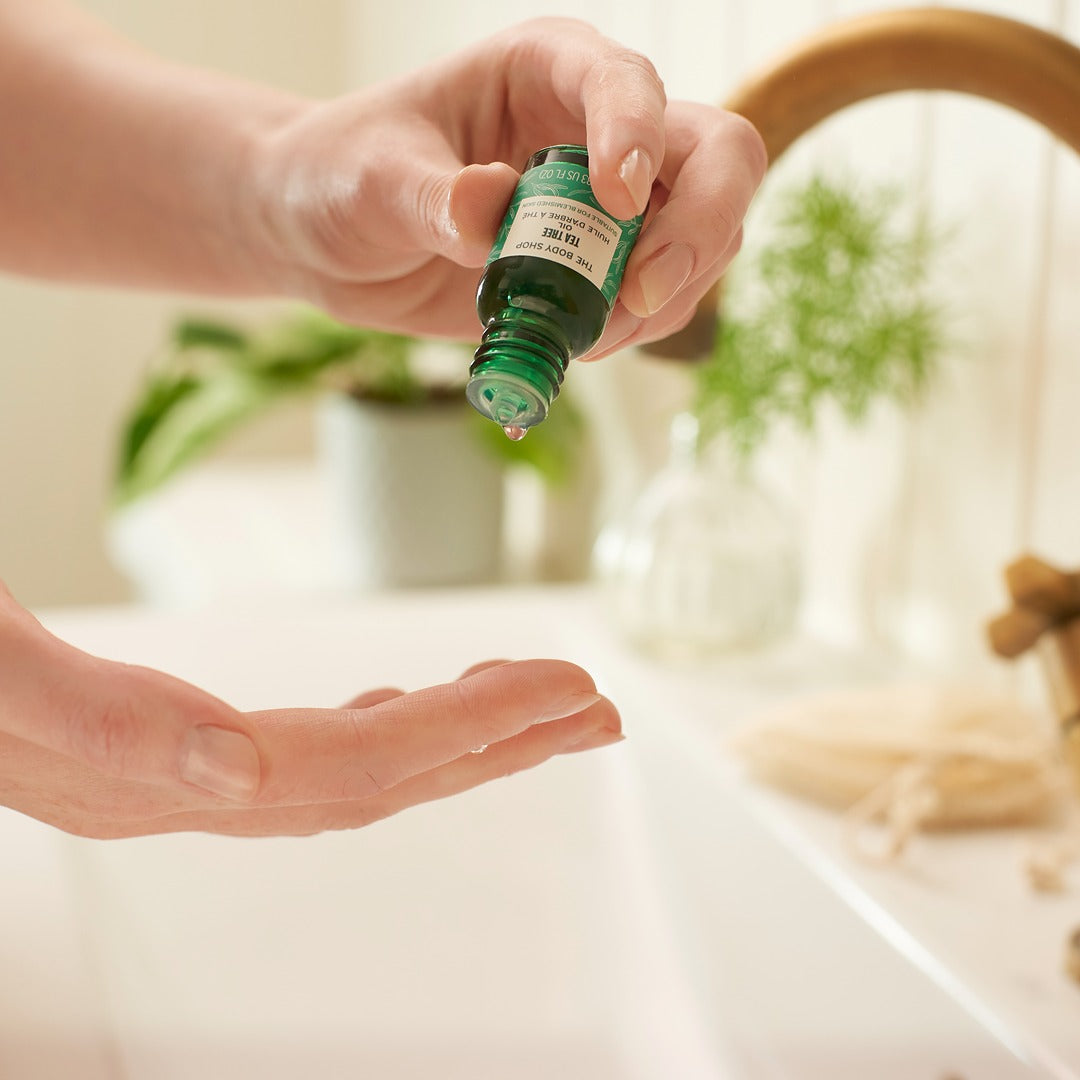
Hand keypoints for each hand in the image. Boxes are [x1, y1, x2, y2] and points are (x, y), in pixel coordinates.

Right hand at [0, 586, 619, 838]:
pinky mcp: (176, 750)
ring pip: (361, 766)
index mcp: (164, 775)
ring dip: (461, 736)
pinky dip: (388, 728)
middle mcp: (192, 792)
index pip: (366, 759)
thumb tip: (234, 768)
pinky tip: (412, 710)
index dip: (477, 726)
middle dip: (504, 742)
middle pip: (389, 777)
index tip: (572, 687)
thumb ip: (102, 724)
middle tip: (601, 711)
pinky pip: (315, 751)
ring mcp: (187, 779)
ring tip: (543, 706)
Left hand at [251, 17, 765, 355]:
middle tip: (642, 291)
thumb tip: (491, 212)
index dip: (638, 136)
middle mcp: (601, 129)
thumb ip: (432, 196)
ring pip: (705, 239)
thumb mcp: (372, 177)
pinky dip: (634, 331)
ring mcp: (615, 204)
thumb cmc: (343, 176)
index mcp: (548, 70)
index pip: (630, 82)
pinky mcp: (607, 268)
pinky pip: (662, 300)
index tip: (613, 198)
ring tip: (577, 328)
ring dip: (661, 297)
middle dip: (699, 227)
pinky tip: (574, 339)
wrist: (334, 240)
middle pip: (719, 156)